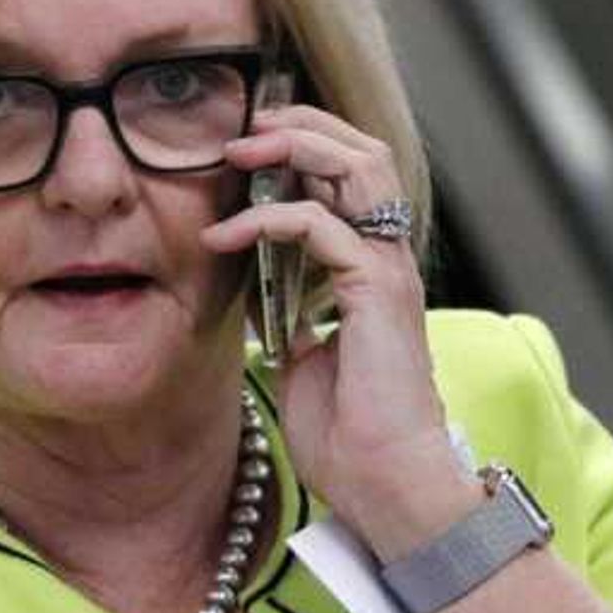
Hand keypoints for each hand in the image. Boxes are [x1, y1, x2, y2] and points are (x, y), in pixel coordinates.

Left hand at [201, 102, 473, 552]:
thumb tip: (249, 293)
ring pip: (357, 167)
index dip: (306, 147)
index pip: (352, 177)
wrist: (386, 485)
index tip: (246, 148)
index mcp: (374, 270)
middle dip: (302, 126)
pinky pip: (320, 226)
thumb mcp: (301, 359)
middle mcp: (389, 260)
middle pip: (363, 152)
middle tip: (243, 128)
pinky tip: (223, 238)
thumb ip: (285, 315)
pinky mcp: (376, 291)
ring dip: (293, 148)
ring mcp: (388, 271)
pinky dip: (266, 219)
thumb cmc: (350, 436)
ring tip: (237, 153)